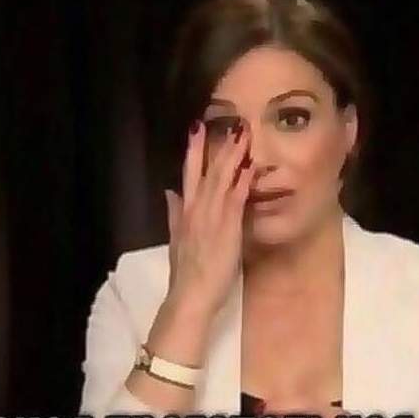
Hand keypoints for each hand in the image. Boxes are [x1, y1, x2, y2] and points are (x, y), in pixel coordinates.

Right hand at [164, 120, 255, 317]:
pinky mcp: (226, 227)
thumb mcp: (176, 240)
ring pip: (222, 179)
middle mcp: (196, 209)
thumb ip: (173, 214)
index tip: (198, 128)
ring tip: (242, 133)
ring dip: (233, 156)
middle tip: (230, 121)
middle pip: (207, 170)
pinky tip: (249, 166)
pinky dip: (242, 181)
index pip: (189, 175)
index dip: (194, 151)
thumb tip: (169, 192)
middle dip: (218, 145)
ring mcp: (211, 216)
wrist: (189, 296)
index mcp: (185, 212)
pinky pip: (236, 199)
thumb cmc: (186, 273)